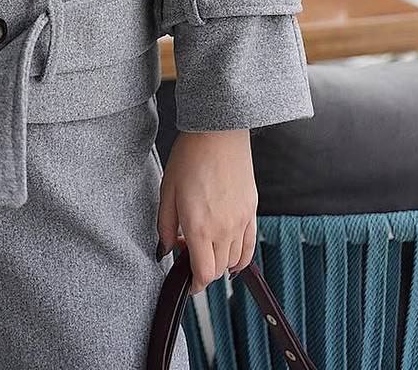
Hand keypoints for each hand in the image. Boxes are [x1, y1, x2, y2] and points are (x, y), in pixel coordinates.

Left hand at [157, 130, 257, 294]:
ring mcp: (241, 222)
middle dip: (202, 269)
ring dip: (219, 261)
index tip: (187, 282)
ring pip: (234, 260)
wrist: (219, 132)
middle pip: (218, 270)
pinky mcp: (252, 212)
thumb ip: (166, 226)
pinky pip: (249, 246)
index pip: (203, 274)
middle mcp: (224, 230)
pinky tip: (230, 251)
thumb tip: (165, 249)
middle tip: (188, 251)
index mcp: (200, 227)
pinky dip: (240, 256)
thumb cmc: (190, 157)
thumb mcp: (167, 191)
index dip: (194, 284)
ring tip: (205, 243)